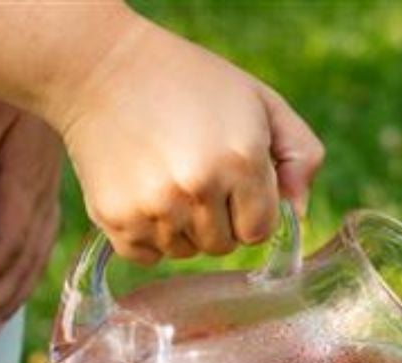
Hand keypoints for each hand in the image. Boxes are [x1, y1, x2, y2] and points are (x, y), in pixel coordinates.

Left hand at [0, 94, 62, 336]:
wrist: (59, 75)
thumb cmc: (10, 90)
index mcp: (25, 186)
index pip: (5, 245)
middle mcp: (41, 203)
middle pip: (20, 267)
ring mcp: (48, 204)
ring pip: (33, 266)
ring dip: (7, 301)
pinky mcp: (46, 200)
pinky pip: (39, 253)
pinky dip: (23, 281)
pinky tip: (9, 297)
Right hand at [48, 17, 323, 264]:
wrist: (100, 67)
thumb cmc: (190, 83)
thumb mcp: (259, 101)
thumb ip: (300, 154)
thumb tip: (298, 213)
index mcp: (241, 160)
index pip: (260, 230)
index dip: (249, 208)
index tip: (232, 181)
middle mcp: (198, 188)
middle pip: (224, 246)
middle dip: (218, 218)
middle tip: (195, 173)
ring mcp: (154, 207)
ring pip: (186, 252)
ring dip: (183, 226)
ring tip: (167, 176)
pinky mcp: (116, 218)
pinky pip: (148, 256)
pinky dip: (148, 234)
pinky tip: (143, 191)